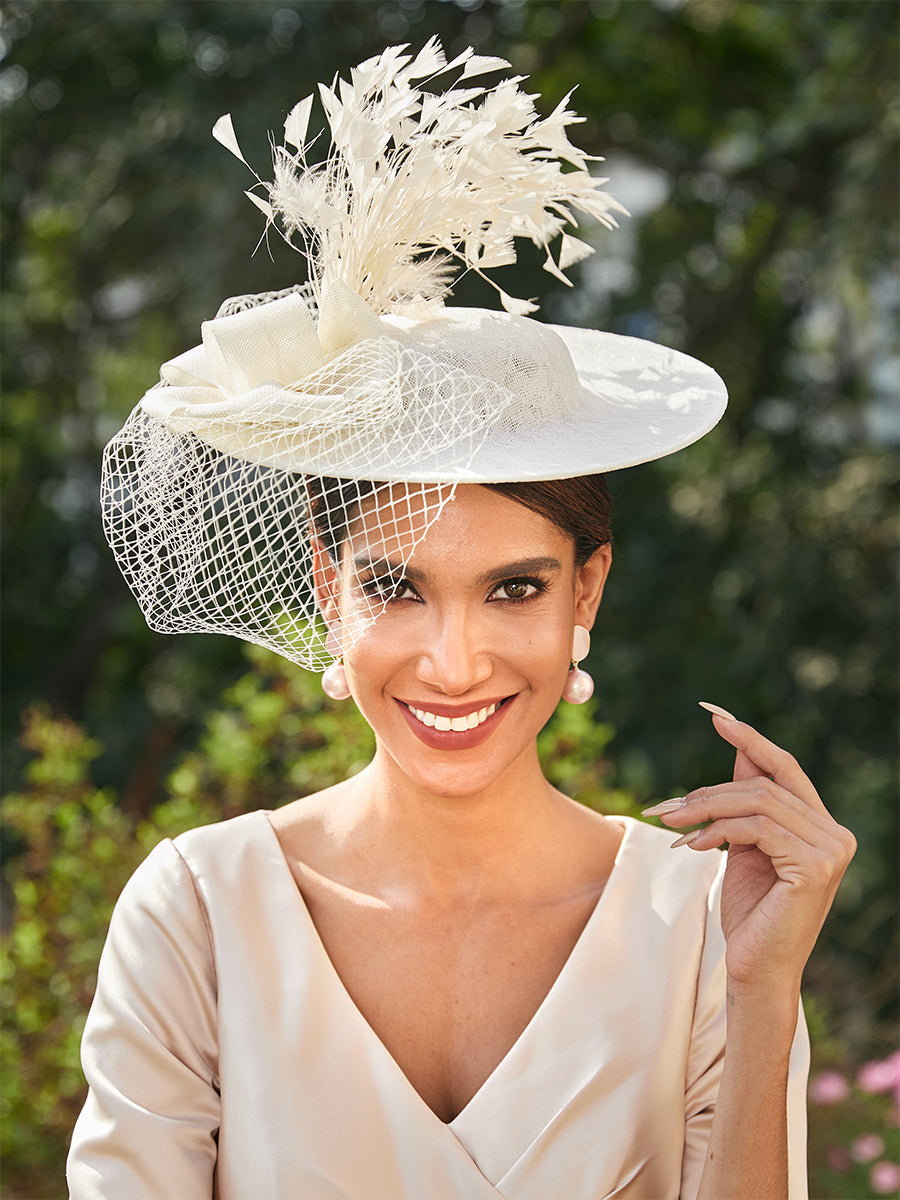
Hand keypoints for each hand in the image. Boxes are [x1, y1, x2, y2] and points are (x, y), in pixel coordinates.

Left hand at [644, 707, 855, 995]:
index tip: (716, 715)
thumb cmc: (750, 912)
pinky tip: (692, 846)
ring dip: (707, 809)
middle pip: (764, 784)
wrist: (755, 970)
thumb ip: (746, 803)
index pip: (786, 769)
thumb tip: (740, 746)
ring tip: (673, 825)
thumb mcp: (744, 847)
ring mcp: (831, 851)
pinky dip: (718, 830)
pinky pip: (757, 828)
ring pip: (757, 802)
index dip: (752, 740)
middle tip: (668, 807)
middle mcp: (836, 835)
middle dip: (711, 790)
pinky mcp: (814, 867)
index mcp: (823, 827)